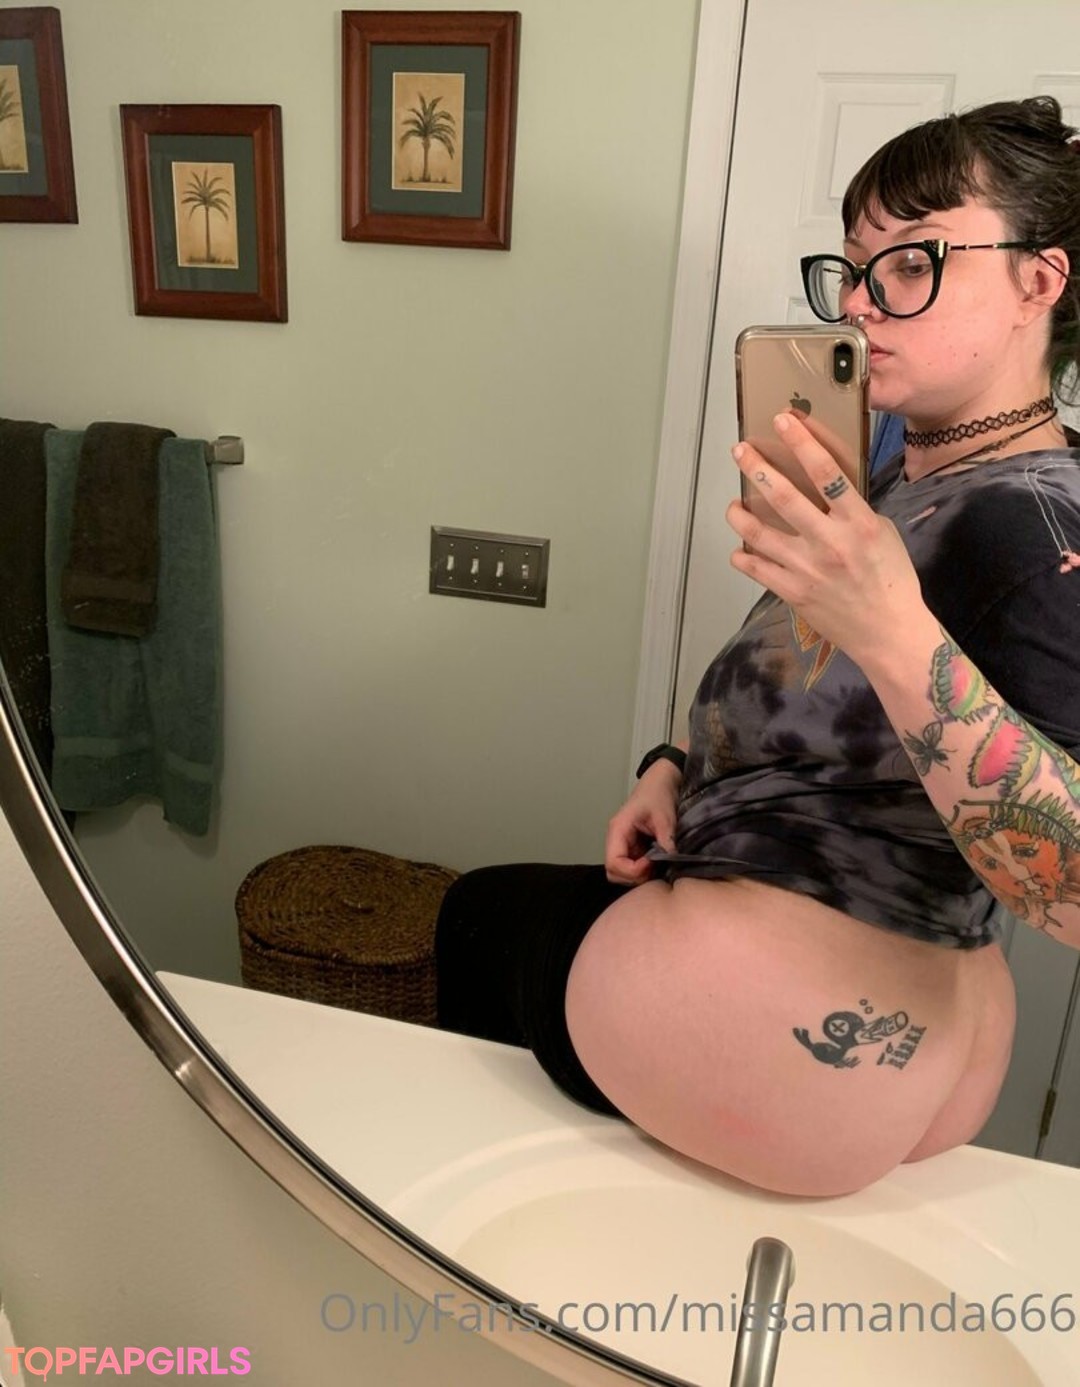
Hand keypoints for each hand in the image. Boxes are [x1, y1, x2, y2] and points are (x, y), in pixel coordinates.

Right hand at [604, 759, 680, 884]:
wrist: (662, 782)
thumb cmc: (658, 793)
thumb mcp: (665, 817)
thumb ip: (666, 841)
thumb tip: (673, 861)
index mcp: (618, 829)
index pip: (613, 863)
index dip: (632, 870)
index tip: (651, 862)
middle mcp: (616, 839)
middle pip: (614, 872)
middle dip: (634, 876)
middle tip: (654, 867)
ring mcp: (623, 845)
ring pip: (621, 873)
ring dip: (639, 875)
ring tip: (657, 864)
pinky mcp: (632, 848)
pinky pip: (632, 867)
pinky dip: (643, 871)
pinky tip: (657, 862)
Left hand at [725, 411, 926, 667]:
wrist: (888, 632)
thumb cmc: (891, 579)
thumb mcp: (882, 533)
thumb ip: (853, 511)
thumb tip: (825, 488)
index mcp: (857, 523)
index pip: (827, 473)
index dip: (802, 443)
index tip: (782, 420)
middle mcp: (830, 542)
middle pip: (784, 498)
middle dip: (758, 469)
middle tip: (740, 450)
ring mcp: (807, 569)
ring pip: (760, 534)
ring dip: (740, 515)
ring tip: (733, 504)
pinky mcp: (793, 592)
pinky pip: (757, 569)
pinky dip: (744, 557)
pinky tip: (740, 549)